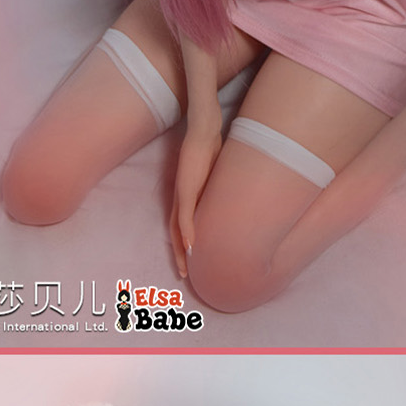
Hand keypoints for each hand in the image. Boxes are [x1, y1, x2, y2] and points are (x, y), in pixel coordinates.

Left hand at [169, 91, 221, 271]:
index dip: (184, 244)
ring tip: (185, 267)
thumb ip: (217, 190)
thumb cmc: (211, 149)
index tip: (190, 261)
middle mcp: (180, 198)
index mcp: (186, 196)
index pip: (181, 226)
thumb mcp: (216, 176)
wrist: (204, 131)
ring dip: (181, 249)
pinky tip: (190, 246)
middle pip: (175, 233)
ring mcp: (182, 194)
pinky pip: (185, 215)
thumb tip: (230, 199)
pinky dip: (186, 232)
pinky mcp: (186, 189)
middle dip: (179, 254)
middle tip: (183, 274)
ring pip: (177, 229)